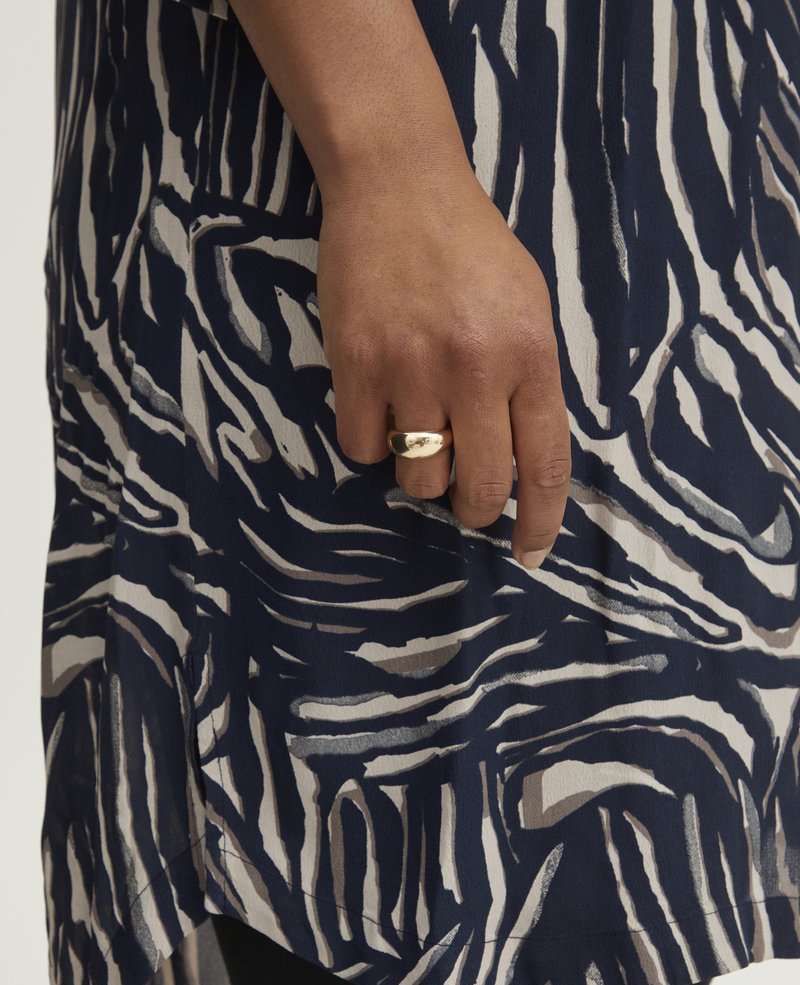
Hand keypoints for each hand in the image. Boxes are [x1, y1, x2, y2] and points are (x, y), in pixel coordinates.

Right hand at [316, 164, 570, 569]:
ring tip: (420, 428)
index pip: (544, 466)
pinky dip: (374, 441)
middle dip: (473, 509)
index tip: (530, 554)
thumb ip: (530, 387)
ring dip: (421, 472)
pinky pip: (364, 448)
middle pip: (478, 489)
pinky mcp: (355, 364)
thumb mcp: (529, 311)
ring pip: (418, 478)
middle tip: (466, 497)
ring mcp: (411, 367)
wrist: (399, 185)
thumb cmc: (473, 250)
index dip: (539, 523)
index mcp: (530, 356)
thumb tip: (517, 468)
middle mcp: (475, 368)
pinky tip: (382, 403)